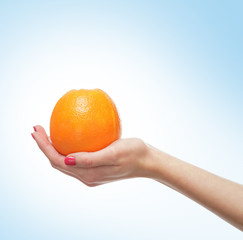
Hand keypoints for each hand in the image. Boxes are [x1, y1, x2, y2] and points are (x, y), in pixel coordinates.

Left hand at [32, 125, 149, 186]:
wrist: (146, 161)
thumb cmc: (133, 154)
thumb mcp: (113, 154)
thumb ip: (90, 160)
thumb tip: (66, 159)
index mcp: (88, 174)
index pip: (58, 161)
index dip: (44, 147)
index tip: (36, 131)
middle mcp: (86, 176)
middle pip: (58, 162)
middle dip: (44, 146)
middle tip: (37, 128)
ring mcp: (90, 173)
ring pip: (65, 161)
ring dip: (53, 148)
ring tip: (47, 132)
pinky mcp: (95, 167)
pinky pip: (75, 158)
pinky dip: (66, 148)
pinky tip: (68, 136)